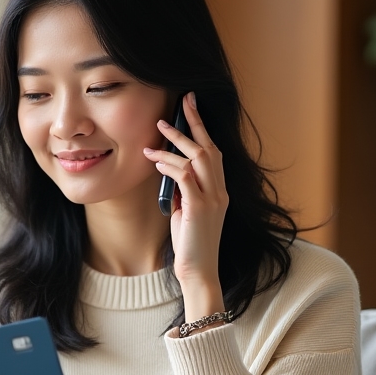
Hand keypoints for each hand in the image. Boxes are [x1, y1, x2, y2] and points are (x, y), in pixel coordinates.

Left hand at [143, 91, 227, 321]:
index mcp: (220, 191)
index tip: (191, 108)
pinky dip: (170, 165)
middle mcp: (220, 191)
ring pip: (198, 158)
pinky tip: (156, 161)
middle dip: (194, 123)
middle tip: (179, 103)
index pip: (214, 152)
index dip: (203, 129)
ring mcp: (212, 199)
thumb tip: (169, 172)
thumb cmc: (190, 244)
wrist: (198, 271)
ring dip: (175, 143)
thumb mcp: (186, 212)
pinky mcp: (200, 208)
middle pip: (209, 148)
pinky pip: (185, 177)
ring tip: (155, 135)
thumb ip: (183, 192)